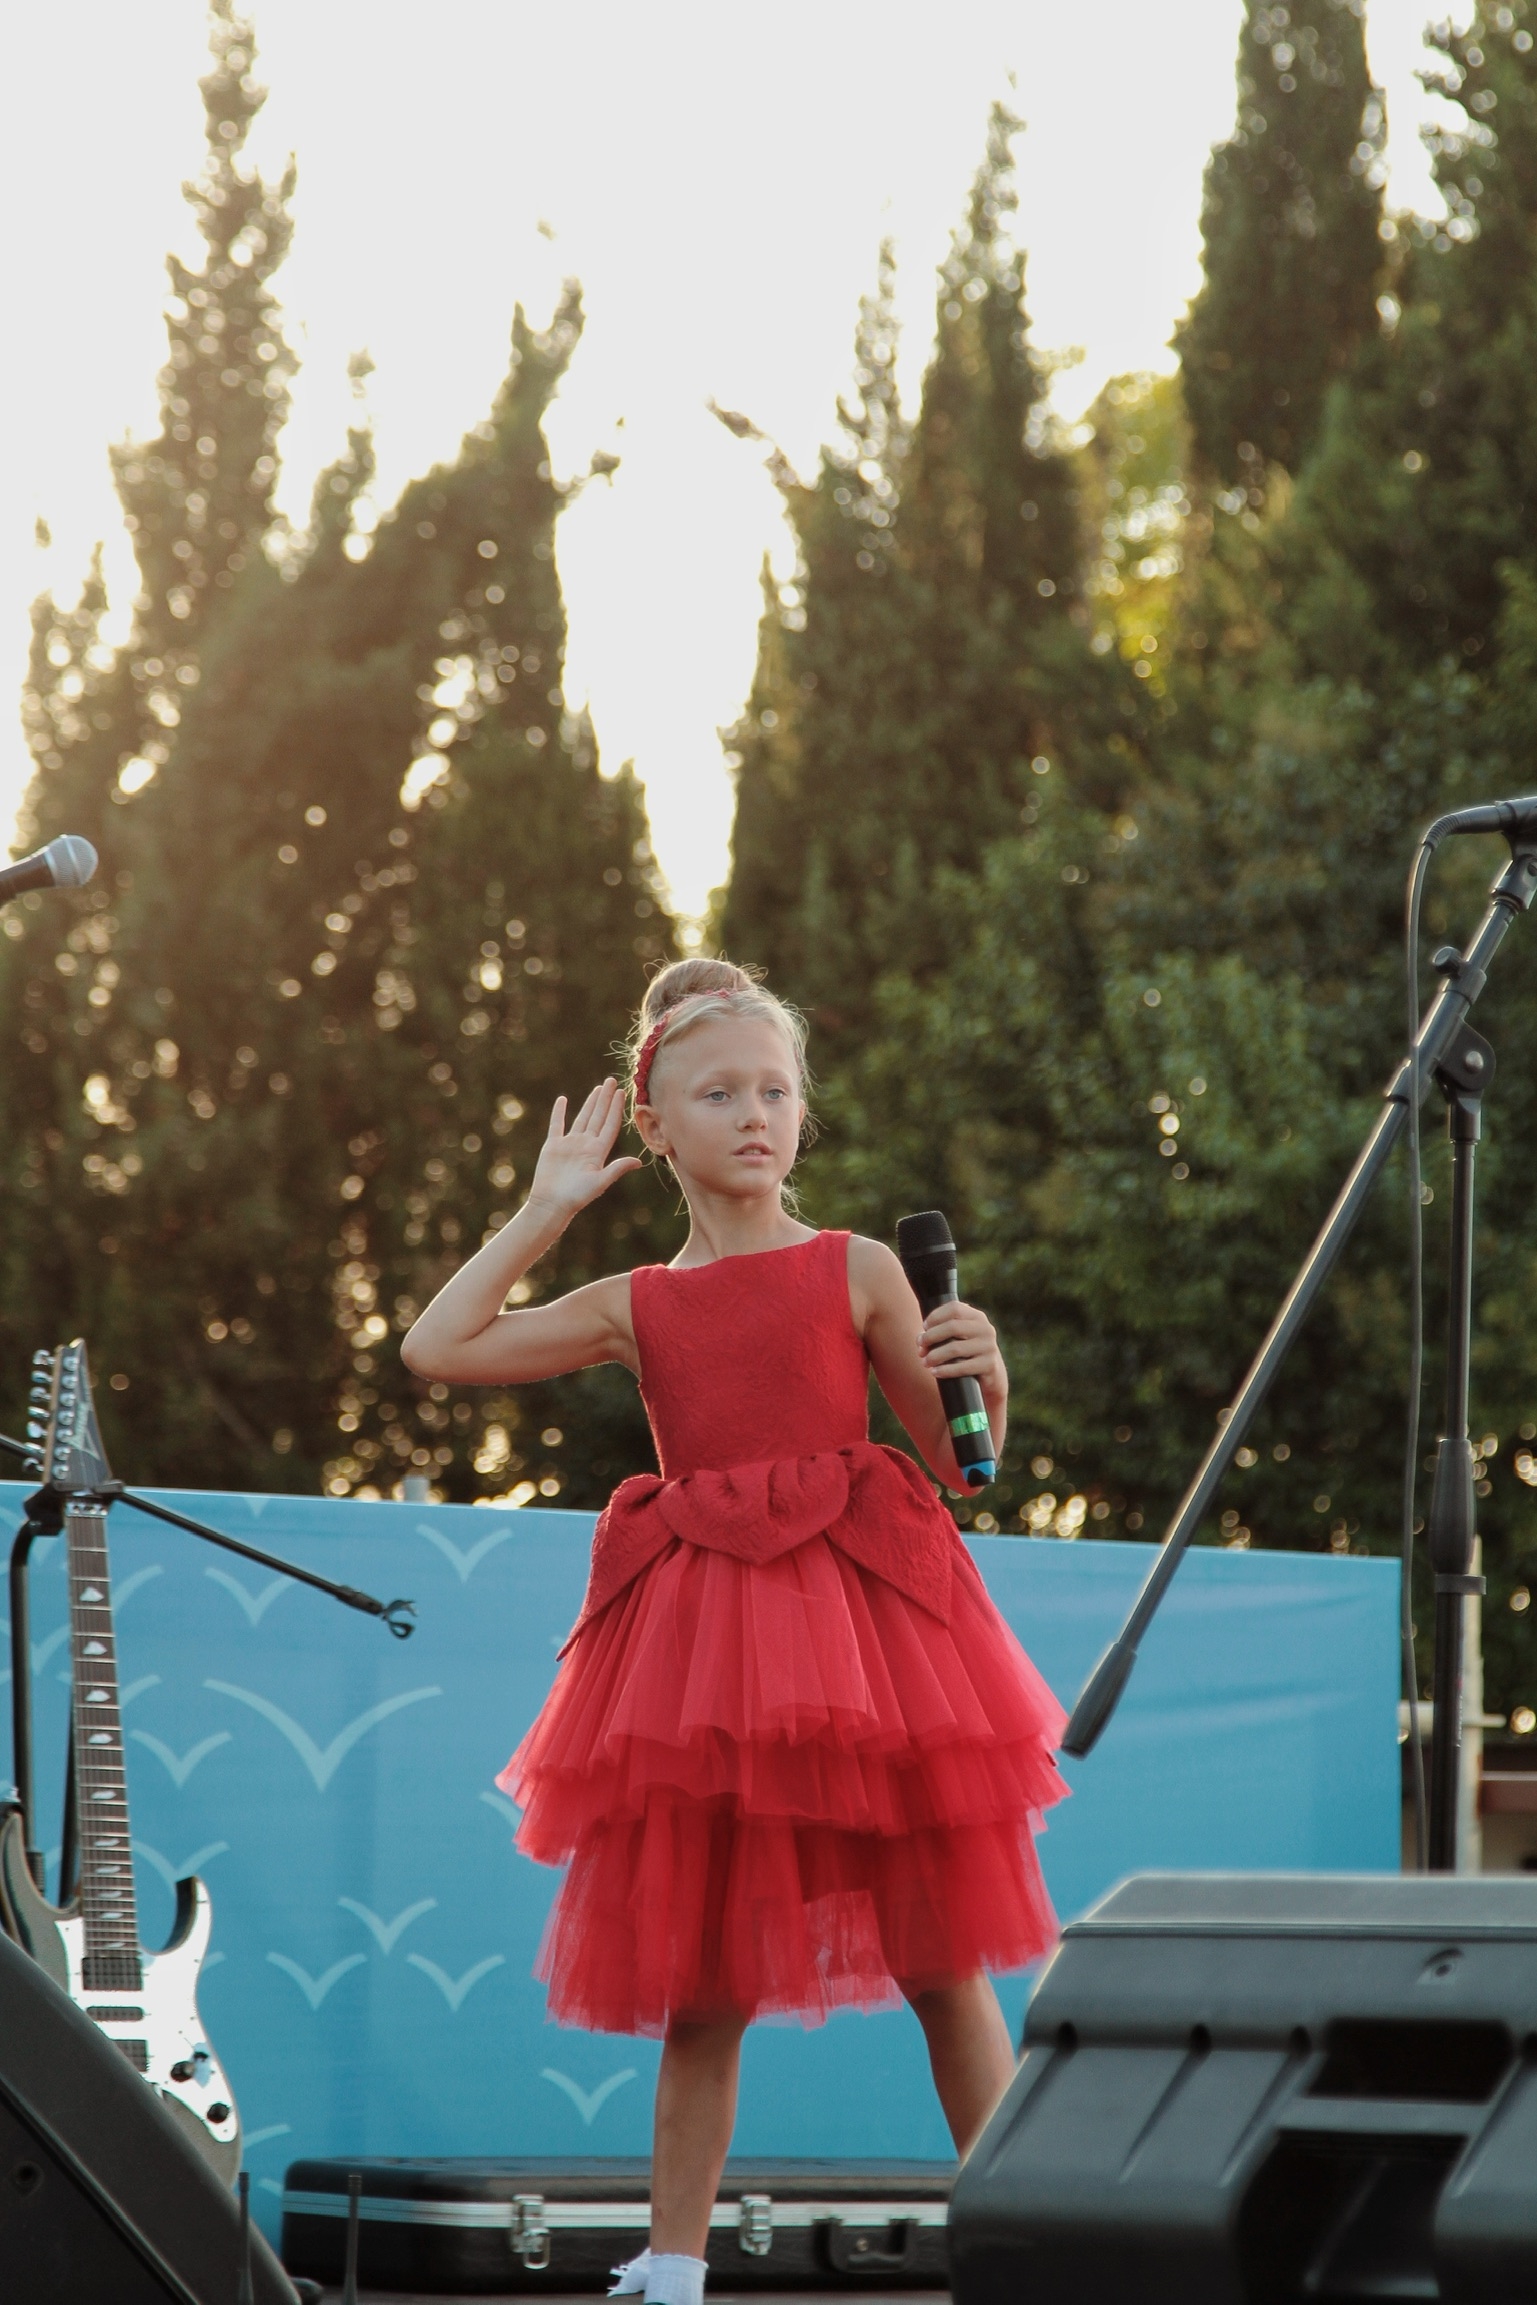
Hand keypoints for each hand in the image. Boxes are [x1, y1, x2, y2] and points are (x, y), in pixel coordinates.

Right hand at [526, 1080, 642, 1219]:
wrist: (552, 1204)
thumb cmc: (576, 1197)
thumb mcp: (599, 1182)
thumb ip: (617, 1169)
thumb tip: (639, 1162)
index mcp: (598, 1152)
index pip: (610, 1125)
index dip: (616, 1108)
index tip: (623, 1093)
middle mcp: (586, 1145)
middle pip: (599, 1117)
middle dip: (606, 1099)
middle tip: (613, 1081)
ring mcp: (569, 1144)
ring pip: (582, 1118)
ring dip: (590, 1103)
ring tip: (599, 1088)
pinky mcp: (553, 1146)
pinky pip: (557, 1125)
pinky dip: (559, 1112)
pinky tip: (562, 1100)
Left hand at [919, 1300, 1005, 1400]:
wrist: (993, 1375)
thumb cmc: (968, 1353)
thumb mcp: (962, 1336)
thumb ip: (944, 1331)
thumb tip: (920, 1339)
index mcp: (977, 1317)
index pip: (954, 1308)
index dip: (935, 1316)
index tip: (924, 1327)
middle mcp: (985, 1329)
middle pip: (952, 1327)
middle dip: (931, 1337)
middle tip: (920, 1346)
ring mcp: (989, 1347)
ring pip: (955, 1348)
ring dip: (935, 1356)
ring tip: (925, 1362)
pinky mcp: (989, 1365)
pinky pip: (962, 1367)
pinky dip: (944, 1370)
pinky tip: (935, 1372)